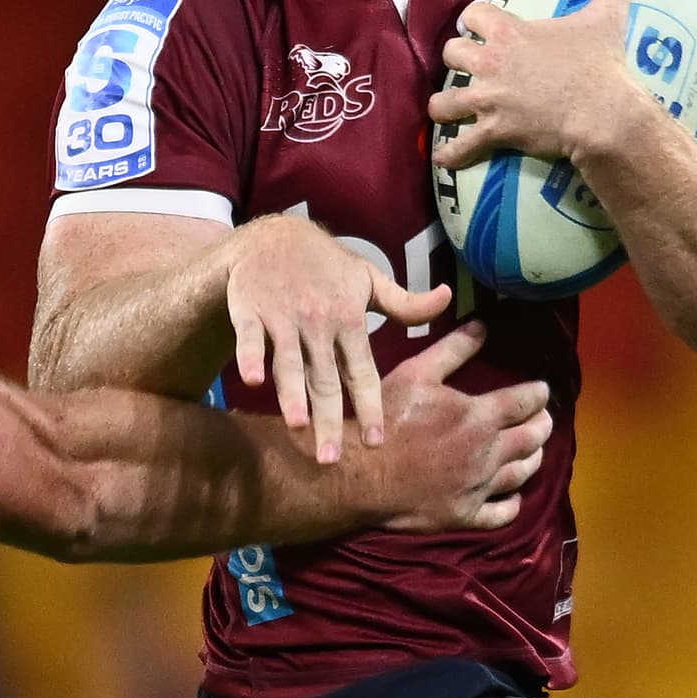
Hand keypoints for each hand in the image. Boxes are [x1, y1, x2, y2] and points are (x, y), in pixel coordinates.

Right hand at [226, 212, 454, 465]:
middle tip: (331, 460)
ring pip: (289, 362)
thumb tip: (447, 298)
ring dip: (292, 393)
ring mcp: (283, 317)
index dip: (370, 406)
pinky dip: (250, 357)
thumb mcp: (368, 280)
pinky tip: (252, 381)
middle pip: (325, 379)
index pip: (363, 372)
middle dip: (329, 419)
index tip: (377, 442)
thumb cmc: (326, 267)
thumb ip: (405, 303)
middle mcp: (319, 322)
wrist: (273, 236)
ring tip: (297, 426)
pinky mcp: (250, 311)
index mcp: (350, 319)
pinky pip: (250, 338)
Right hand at [370, 323, 552, 533]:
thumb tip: (483, 325)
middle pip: (533, 438)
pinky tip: (512, 496)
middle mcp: (488, 452)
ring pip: (522, 473)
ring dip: (533, 459)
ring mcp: (478, 486)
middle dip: (542, 425)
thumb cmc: (386, 419)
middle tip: (543, 420)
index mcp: (480, 416)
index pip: (526, 402)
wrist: (360, 475)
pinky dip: (513, 503)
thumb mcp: (416, 374)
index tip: (541, 392)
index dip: (538, 394)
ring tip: (533, 451)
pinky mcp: (465, 514)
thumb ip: (453, 350)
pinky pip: (502, 513)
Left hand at [429, 0, 669, 175]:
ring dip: (444, 107)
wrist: (602, 112)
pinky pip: (459, 146)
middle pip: (451, 53)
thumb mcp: (609, 16)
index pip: (472, 14)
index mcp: (509, 32)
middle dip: (458, 60)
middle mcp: (490, 62)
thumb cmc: (601, 64)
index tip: (479, 28)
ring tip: (450, 111)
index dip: (474, 20)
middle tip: (470, 69)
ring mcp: (488, 99)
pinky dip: (450, 155)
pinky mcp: (494, 131)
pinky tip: (445, 159)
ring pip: (442, 102)